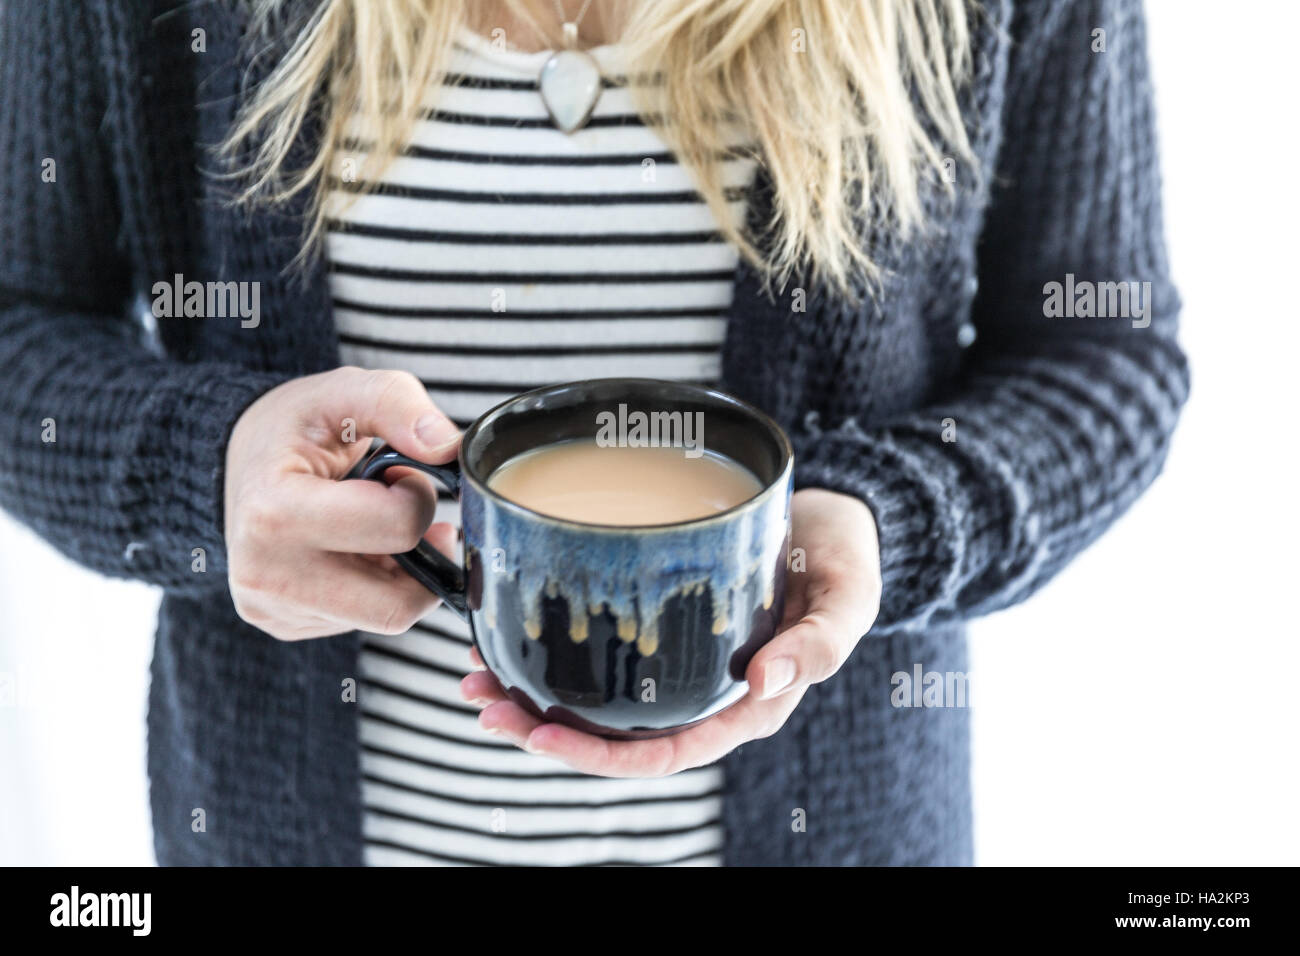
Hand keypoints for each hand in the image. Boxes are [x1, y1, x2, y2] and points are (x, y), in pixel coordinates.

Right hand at [224, 367, 460, 639]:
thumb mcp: (342, 392)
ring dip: (401, 573)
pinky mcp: (283, 625)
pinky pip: (361, 622)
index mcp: (273, 514)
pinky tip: (355, 549)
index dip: (417, 499)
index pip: (396, 531)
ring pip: (385, 616)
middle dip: (423, 556)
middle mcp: (266, 576)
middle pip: (397, 604)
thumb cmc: (292, 426)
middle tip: (408, 512)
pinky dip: (375, 586)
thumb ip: (398, 404)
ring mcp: (272, 609)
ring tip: (375, 525)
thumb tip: (446, 448)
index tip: (400, 477)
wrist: (235, 460)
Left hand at [461, 487, 881, 775]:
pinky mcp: (661, 631)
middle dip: (543, 730)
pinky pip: (602, 657)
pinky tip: (508, 635)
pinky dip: (551, 652)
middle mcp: (706, 697)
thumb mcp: (848, 596)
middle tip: (482, 704)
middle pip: (616, 737)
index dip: (601, 755)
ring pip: (598, 702)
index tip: (539, 734)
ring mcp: (680, 667)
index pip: (668, 752)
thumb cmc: (843, 560)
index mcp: (749, 705)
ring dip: (533, 697)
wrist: (831, 520)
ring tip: (473, 676)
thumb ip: (819, 641)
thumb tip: (764, 682)